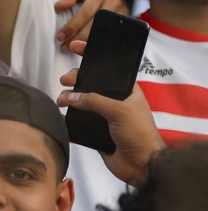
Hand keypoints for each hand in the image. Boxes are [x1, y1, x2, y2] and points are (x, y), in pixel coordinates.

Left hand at [52, 0, 125, 50]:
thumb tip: (59, 7)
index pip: (86, 12)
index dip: (73, 25)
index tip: (60, 36)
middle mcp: (115, 3)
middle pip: (97, 24)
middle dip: (79, 38)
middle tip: (65, 46)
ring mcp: (123, 14)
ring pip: (107, 33)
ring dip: (90, 44)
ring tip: (76, 50)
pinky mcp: (128, 25)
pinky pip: (114, 38)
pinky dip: (101, 46)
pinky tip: (90, 51)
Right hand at [57, 40, 162, 185]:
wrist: (141, 164)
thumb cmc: (139, 134)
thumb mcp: (120, 111)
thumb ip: (95, 101)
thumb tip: (72, 96)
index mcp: (128, 91)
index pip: (110, 69)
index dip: (94, 57)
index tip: (76, 46)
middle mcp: (117, 102)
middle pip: (92, 85)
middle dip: (77, 79)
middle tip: (65, 81)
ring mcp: (106, 117)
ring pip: (83, 102)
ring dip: (70, 99)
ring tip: (61, 100)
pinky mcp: (97, 132)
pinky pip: (80, 121)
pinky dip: (70, 117)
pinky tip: (62, 114)